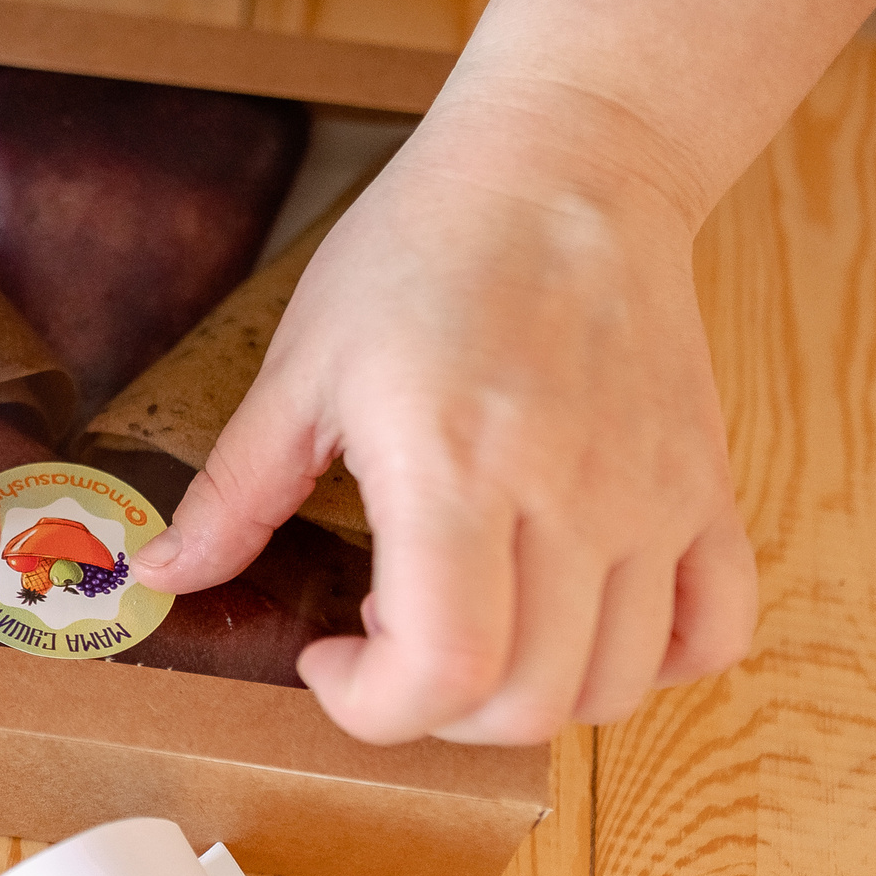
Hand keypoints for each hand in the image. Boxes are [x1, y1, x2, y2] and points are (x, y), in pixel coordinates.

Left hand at [132, 82, 756, 743]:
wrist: (567, 164)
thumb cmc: (423, 251)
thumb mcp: (301, 367)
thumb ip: (233, 491)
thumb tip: (162, 575)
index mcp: (454, 468)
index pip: (443, 671)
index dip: (369, 706)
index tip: (326, 656)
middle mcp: (570, 498)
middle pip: (526, 702)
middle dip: (430, 710)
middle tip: (385, 643)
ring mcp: (652, 499)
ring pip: (615, 687)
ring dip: (527, 696)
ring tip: (471, 622)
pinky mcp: (704, 488)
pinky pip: (713, 633)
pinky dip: (650, 664)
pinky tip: (578, 624)